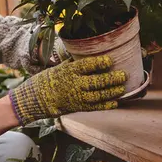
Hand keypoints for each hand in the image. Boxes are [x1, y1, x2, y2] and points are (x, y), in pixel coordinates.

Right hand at [9, 55, 126, 124]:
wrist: (37, 98)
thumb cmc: (49, 79)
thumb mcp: (60, 67)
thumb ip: (75, 64)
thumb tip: (89, 55)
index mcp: (69, 71)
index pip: (87, 65)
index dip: (100, 63)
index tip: (110, 60)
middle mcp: (74, 84)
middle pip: (96, 81)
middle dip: (112, 79)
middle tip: (123, 75)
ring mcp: (76, 97)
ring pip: (98, 95)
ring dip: (112, 92)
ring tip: (122, 87)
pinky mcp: (78, 107)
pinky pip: (95, 107)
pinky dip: (106, 105)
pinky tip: (115, 102)